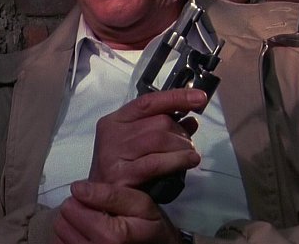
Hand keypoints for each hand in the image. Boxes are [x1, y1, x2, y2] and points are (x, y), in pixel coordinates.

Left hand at [53, 181, 181, 243]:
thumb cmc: (149, 230)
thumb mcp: (140, 205)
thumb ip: (110, 194)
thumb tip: (78, 188)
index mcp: (111, 237)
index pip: (70, 209)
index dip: (82, 199)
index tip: (95, 200)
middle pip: (62, 223)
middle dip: (76, 213)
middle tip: (96, 213)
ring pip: (59, 235)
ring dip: (72, 227)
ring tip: (93, 226)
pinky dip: (70, 239)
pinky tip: (88, 236)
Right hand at [88, 88, 206, 185]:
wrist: (99, 202)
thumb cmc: (121, 171)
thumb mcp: (137, 146)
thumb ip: (161, 131)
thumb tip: (190, 121)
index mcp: (114, 121)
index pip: (148, 102)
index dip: (176, 97)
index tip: (199, 98)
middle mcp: (111, 133)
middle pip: (158, 122)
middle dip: (181, 133)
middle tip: (190, 145)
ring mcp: (114, 153)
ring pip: (159, 139)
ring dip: (182, 146)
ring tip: (191, 156)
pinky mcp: (121, 174)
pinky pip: (156, 162)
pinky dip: (177, 160)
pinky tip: (188, 161)